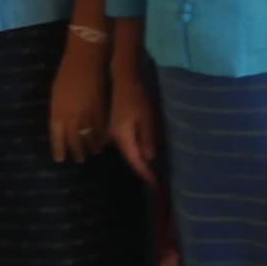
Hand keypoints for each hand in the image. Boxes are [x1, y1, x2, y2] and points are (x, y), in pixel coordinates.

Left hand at [50, 34, 110, 162]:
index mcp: (57, 113)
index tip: (60, 159)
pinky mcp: (102, 109)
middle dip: (77, 152)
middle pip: (74, 141)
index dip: (58, 150)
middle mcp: (72, 117)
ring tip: (94, 152)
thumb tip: (62, 125)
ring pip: (91, 137)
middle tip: (80, 159)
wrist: (86, 59)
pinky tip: (104, 140)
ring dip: (92, 147)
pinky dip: (103, 136)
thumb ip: (59, 112)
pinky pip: (102, 128)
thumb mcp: (56, 95)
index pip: (57, 138)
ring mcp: (88, 114)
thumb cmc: (67, 74)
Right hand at [107, 56, 159, 178]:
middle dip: (141, 169)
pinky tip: (141, 151)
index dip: (144, 173)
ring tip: (149, 168)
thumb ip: (148, 138)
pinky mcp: (114, 127)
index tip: (154, 184)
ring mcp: (111, 133)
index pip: (135, 161)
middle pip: (129, 158)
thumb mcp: (147, 117)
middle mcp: (114, 138)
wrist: (122, 80)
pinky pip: (124, 143)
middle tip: (154, 179)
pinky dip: (134, 149)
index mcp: (123, 137)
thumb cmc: (137, 97)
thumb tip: (150, 158)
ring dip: (137, 159)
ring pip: (126, 151)